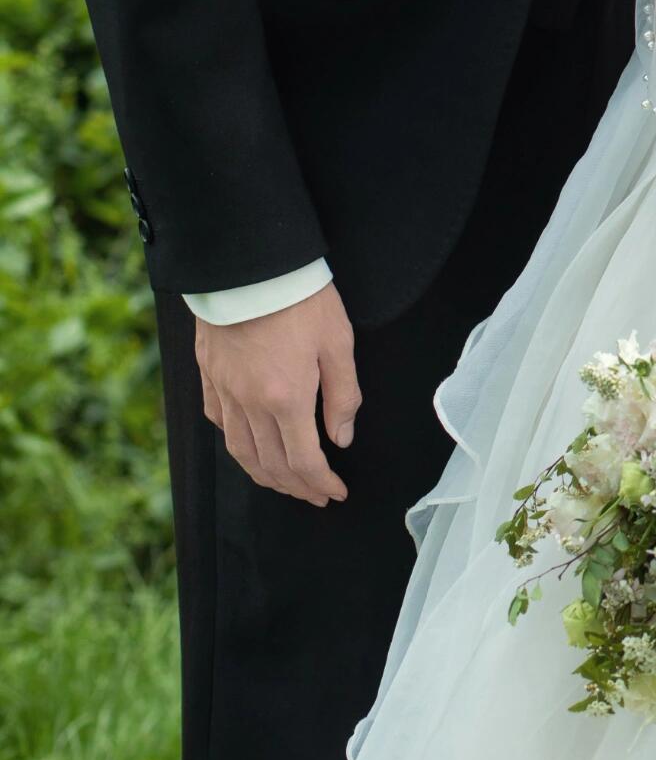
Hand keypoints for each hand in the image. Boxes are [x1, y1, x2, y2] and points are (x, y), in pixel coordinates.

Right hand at [194, 282, 361, 506]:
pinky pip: (219, 424)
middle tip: (315, 496)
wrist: (251, 263)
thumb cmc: (300, 297)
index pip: (304, 461)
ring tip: (285, 484)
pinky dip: (237, 445)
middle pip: (271, 464)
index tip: (335, 493)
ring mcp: (224, 391)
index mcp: (286, 398)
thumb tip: (342, 438)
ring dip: (265, 476)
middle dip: (296, 487)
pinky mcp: (208, 376)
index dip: (321, 483)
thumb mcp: (337, 342)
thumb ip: (343, 396)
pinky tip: (250, 448)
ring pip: (241, 452)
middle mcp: (250, 404)